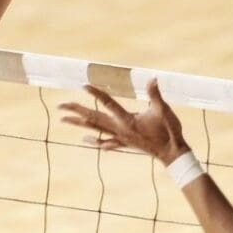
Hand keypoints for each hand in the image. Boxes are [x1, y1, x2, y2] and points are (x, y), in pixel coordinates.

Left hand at [59, 80, 189, 165]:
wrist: (172, 153)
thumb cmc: (169, 131)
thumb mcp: (164, 110)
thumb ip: (155, 94)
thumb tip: (152, 78)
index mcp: (128, 120)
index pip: (108, 103)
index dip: (96, 93)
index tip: (83, 86)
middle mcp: (120, 130)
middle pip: (94, 118)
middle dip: (76, 111)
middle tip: (60, 105)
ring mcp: (121, 138)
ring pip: (96, 130)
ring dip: (79, 124)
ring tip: (63, 120)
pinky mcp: (125, 143)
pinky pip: (106, 142)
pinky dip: (95, 140)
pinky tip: (85, 139)